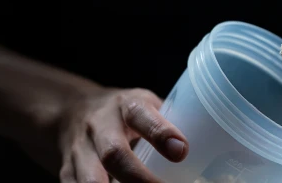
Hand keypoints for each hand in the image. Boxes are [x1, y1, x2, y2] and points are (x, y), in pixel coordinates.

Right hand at [19, 88, 188, 182]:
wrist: (72, 112)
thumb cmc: (125, 114)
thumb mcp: (146, 107)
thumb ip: (169, 126)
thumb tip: (214, 153)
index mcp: (126, 106)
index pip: (140, 114)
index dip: (160, 133)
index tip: (180, 151)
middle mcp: (100, 126)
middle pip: (114, 154)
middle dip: (139, 179)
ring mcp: (80, 150)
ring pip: (90, 179)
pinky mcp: (68, 170)